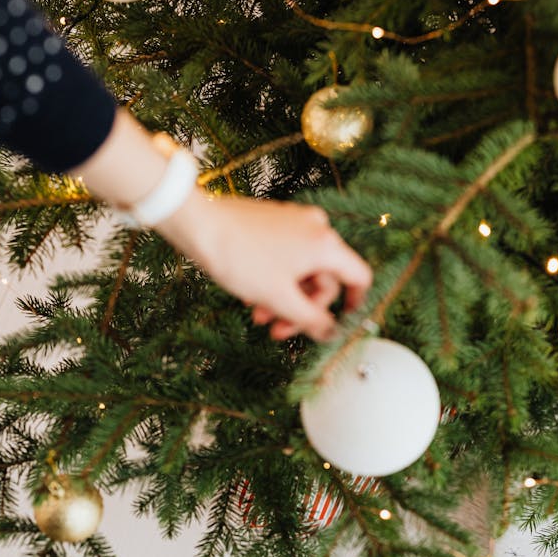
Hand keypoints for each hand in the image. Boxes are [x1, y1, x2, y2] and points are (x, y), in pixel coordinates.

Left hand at [157, 187, 372, 342]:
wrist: (198, 225)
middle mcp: (316, 228)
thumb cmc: (239, 257)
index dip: (355, 304)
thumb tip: (332, 333)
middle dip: (302, 309)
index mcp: (325, 244)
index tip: (339, 323)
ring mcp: (294, 222)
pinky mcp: (275, 222)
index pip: (359, 277)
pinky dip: (275, 280)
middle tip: (278, 331)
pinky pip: (287, 257)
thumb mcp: (279, 298)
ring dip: (284, 299)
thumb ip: (312, 320)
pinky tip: (251, 295)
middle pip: (325, 279)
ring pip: (302, 270)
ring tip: (258, 316)